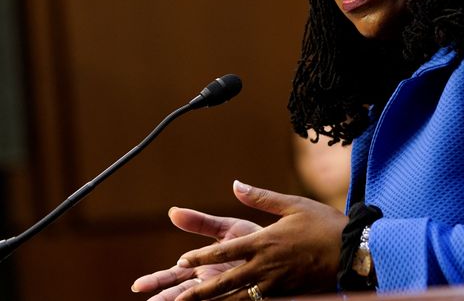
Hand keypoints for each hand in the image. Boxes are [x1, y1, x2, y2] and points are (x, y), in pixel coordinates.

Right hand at [131, 206, 261, 299]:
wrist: (286, 249)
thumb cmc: (255, 238)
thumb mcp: (227, 228)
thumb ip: (201, 222)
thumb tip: (172, 211)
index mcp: (202, 265)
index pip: (173, 275)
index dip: (156, 281)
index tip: (137, 286)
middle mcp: (209, 282)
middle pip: (180, 294)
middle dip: (163, 300)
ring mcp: (224, 292)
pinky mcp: (241, 297)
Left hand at [136, 180, 348, 299]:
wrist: (353, 251)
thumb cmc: (324, 224)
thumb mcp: (292, 205)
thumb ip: (261, 197)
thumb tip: (235, 184)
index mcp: (264, 241)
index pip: (225, 252)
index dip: (201, 257)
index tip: (183, 261)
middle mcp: (266, 266)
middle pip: (225, 282)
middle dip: (199, 293)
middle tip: (177, 299)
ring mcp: (276, 284)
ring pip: (239, 299)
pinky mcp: (287, 295)